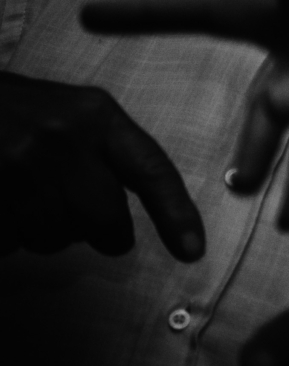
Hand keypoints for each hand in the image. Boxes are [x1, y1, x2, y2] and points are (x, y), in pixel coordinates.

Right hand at [1, 73, 204, 259]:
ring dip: (40, 232)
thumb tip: (133, 218)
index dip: (176, 214)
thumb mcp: (67, 114)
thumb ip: (104, 154)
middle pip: (106, 221)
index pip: (151, 169)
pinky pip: (11, 241)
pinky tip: (0, 205)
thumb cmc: (11, 113)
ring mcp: (19, 167)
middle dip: (98, 233)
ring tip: (20, 196)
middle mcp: (62, 139)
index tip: (193, 251)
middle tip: (75, 215)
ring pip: (55, 238)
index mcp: (94, 115)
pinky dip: (6, 235)